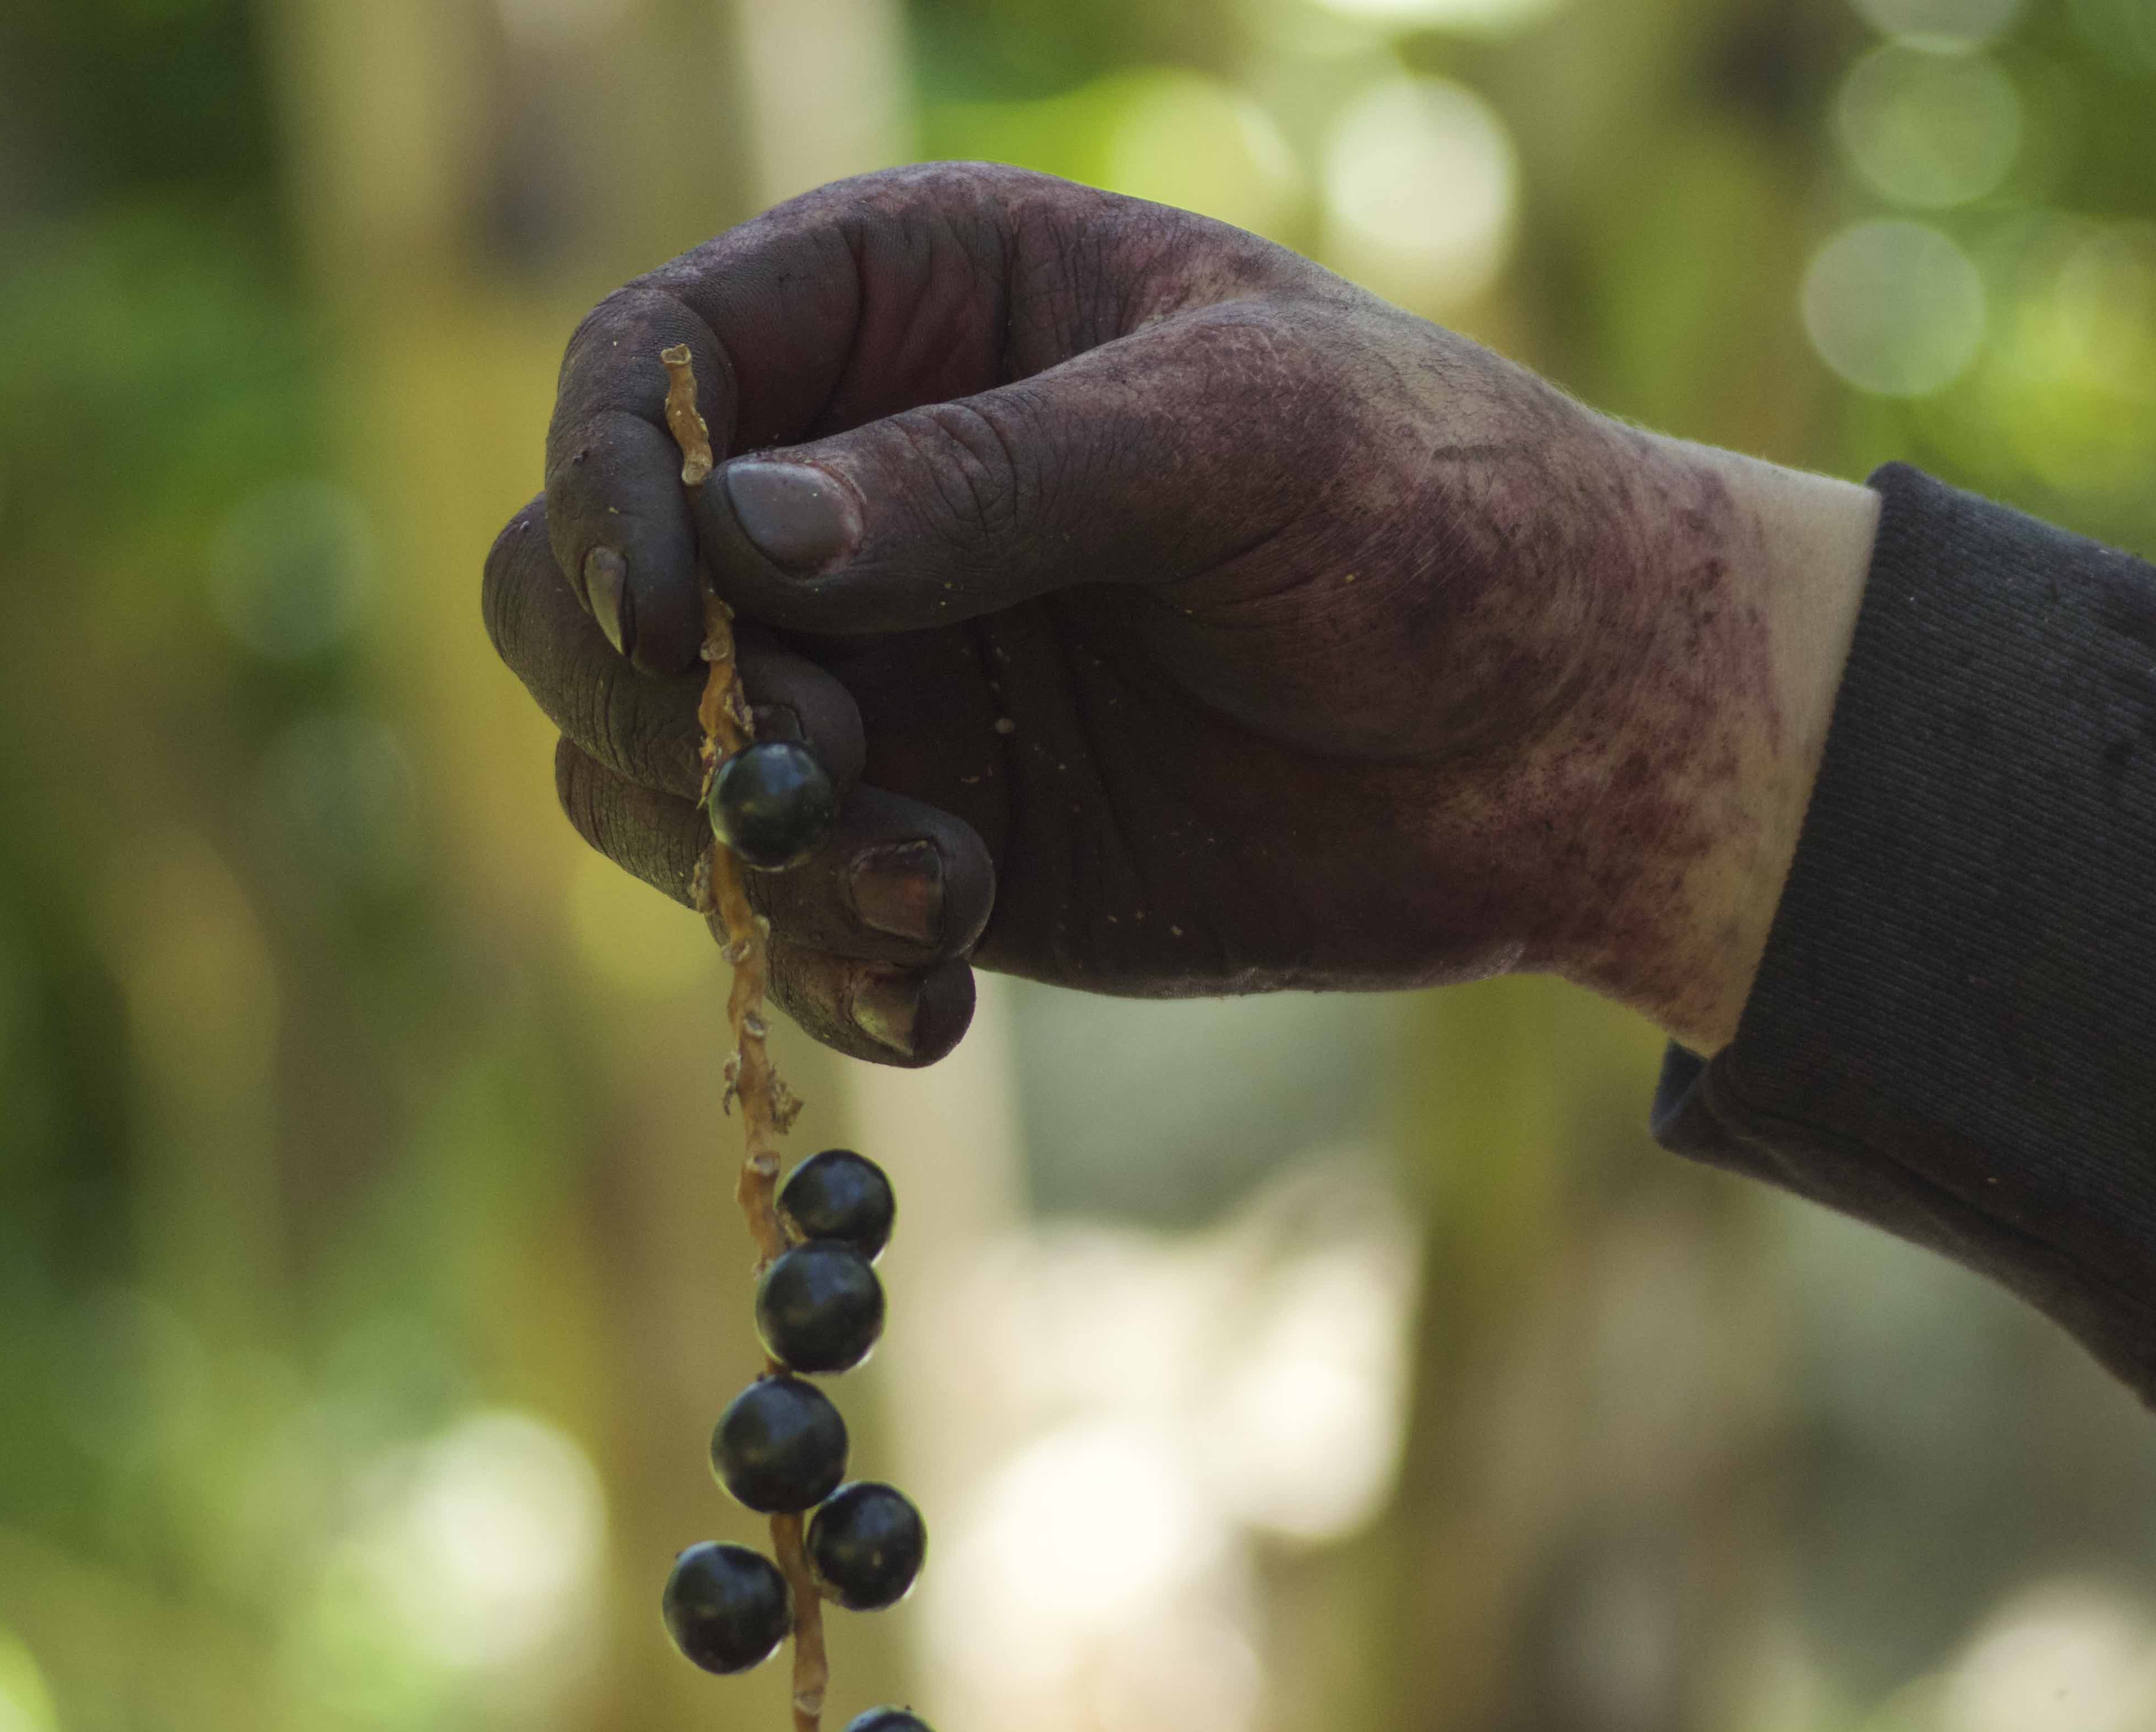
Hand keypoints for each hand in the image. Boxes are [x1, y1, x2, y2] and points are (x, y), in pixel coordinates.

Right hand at [483, 164, 1874, 1062]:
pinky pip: (781, 913)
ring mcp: (887, 678)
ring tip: (936, 897)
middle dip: (661, 700)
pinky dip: (821, 967)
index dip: (610, 486)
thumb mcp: (1241, 442)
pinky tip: (933, 996)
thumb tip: (744, 537)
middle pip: (582, 584)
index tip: (670, 612)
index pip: (648, 367)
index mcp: (917, 311)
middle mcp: (858, 495)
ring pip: (652, 770)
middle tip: (825, 767)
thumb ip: (995, 478)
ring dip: (750, 855)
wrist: (1573, 730)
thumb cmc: (1441, 508)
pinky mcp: (934, 835)